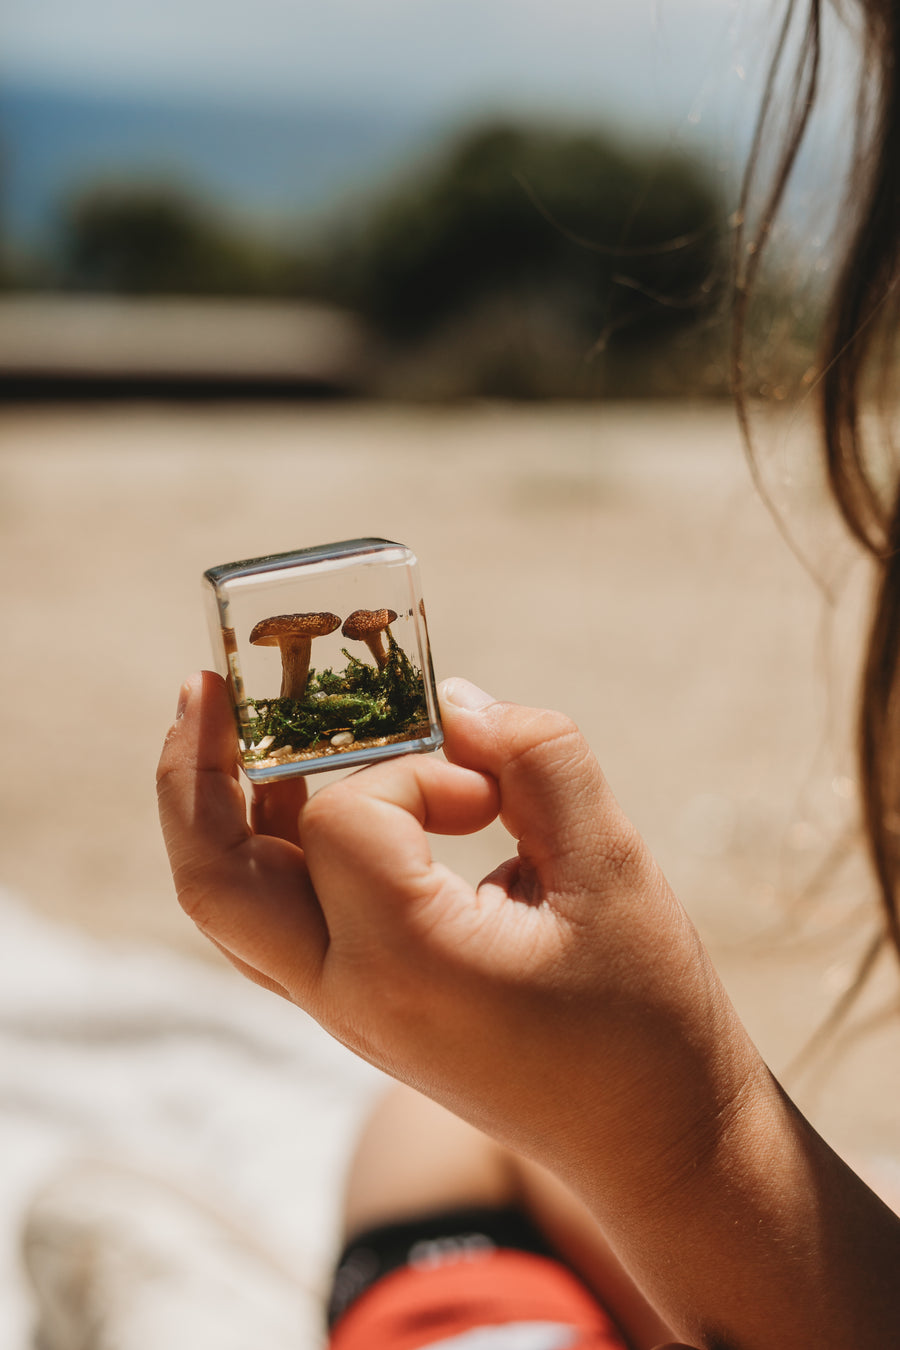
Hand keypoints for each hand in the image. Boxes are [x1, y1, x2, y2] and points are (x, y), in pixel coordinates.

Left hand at [157, 671, 757, 1184]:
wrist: (653, 1143)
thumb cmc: (646, 1018)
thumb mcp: (615, 871)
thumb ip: (541, 762)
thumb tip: (458, 700)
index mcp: (406, 966)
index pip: (347, 820)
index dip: (413, 772)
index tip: (490, 792)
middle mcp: (347, 995)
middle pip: (213, 877)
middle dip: (196, 772)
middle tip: (206, 688)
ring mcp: (341, 1011)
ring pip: (228, 903)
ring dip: (218, 810)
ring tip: (230, 727)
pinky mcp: (356, 1010)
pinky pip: (271, 924)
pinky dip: (264, 852)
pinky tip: (296, 799)